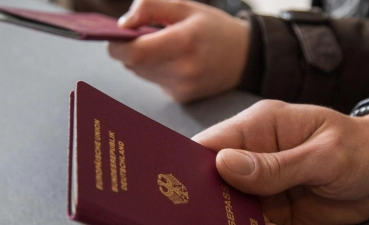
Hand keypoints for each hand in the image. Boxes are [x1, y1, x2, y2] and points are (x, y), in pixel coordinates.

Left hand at [108, 0, 249, 102]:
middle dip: (130, 50)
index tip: (116, 36)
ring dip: (143, 60)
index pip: (134, 53)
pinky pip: (156, 83)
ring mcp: (183, 88)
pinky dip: (157, 71)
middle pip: (134, 64)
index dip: (117, 45)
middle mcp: (182, 71)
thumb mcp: (185, 7)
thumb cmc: (214, 28)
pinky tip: (176, 62)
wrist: (245, 58)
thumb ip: (150, 8)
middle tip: (144, 36)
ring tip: (164, 47)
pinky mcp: (182, 97)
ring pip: (142, 74)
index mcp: (183, 42)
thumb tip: (122, 24)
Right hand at [192, 100, 368, 224]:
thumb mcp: (324, 156)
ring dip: (220, 215)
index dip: (190, 162)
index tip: (175, 187)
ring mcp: (262, 181)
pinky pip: (248, 218)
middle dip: (202, 194)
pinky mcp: (272, 205)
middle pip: (213, 174)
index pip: (213, 142)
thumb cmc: (359, 149)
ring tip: (216, 223)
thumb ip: (276, 164)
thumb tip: (224, 165)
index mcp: (259, 126)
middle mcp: (254, 152)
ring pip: (227, 200)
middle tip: (190, 214)